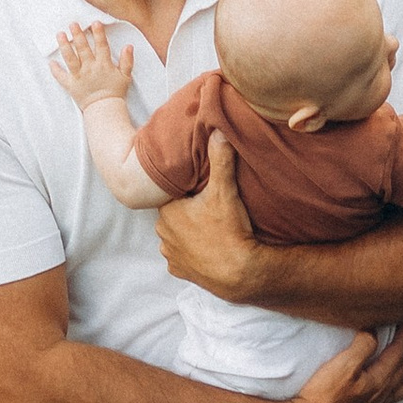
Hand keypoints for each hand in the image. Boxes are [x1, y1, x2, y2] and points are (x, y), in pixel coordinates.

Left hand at [48, 21, 132, 107]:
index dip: (99, 34)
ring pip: (70, 59)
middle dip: (78, 35)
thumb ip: (127, 61)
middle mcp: (90, 68)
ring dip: (64, 46)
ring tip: (60, 34)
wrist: (105, 109)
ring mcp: (79, 76)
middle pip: (83, 49)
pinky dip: (55, 70)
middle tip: (73, 24)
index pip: (101, 46)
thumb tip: (129, 46)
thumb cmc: (115, 92)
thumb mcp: (125, 76)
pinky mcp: (71, 85)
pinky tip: (51, 62)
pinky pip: (61, 77)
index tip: (95, 23)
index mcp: (104, 65)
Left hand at [152, 132, 263, 302]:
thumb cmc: (229, 230)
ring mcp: (170, 254)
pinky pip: (183, 257)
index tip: (202, 189)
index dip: (187, 189)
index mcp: (167, 210)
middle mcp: (162, 233)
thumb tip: (218, 130)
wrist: (240, 272)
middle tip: (210, 207)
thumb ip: (220, 158)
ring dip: (190, 232)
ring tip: (212, 228)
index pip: (172, 193)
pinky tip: (209, 247)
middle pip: (174, 214)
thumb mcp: (225, 190)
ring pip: (177, 235)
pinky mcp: (180, 272)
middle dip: (188, 210)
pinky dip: (193, 252)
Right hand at [277, 324, 402, 402]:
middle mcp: (379, 394)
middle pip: (402, 369)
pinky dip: (397, 399)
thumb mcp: (344, 365)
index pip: (396, 353)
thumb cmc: (324, 396)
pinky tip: (393, 399)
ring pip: (398, 388)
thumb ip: (362, 346)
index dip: (402, 335)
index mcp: (378, 380)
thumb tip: (375, 332)